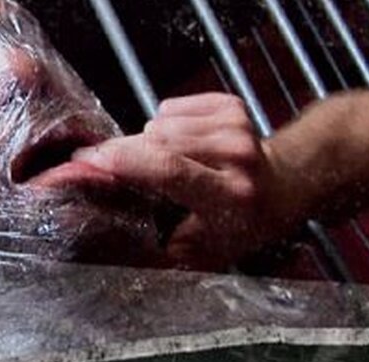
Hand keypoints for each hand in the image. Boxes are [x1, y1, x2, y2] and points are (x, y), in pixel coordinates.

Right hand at [73, 93, 297, 269]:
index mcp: (229, 196)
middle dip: (128, 154)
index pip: (169, 169)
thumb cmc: (239, 224)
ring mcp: (236, 126)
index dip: (124, 161)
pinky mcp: (230, 105)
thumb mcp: (201, 249)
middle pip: (156, 141)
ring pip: (159, 123)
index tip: (88, 161)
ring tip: (172, 164)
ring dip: (151, 142)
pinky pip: (170, 107)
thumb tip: (103, 226)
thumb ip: (157, 243)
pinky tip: (186, 145)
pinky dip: (167, 124)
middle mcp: (236, 156)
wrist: (280, 188)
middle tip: (121, 172)